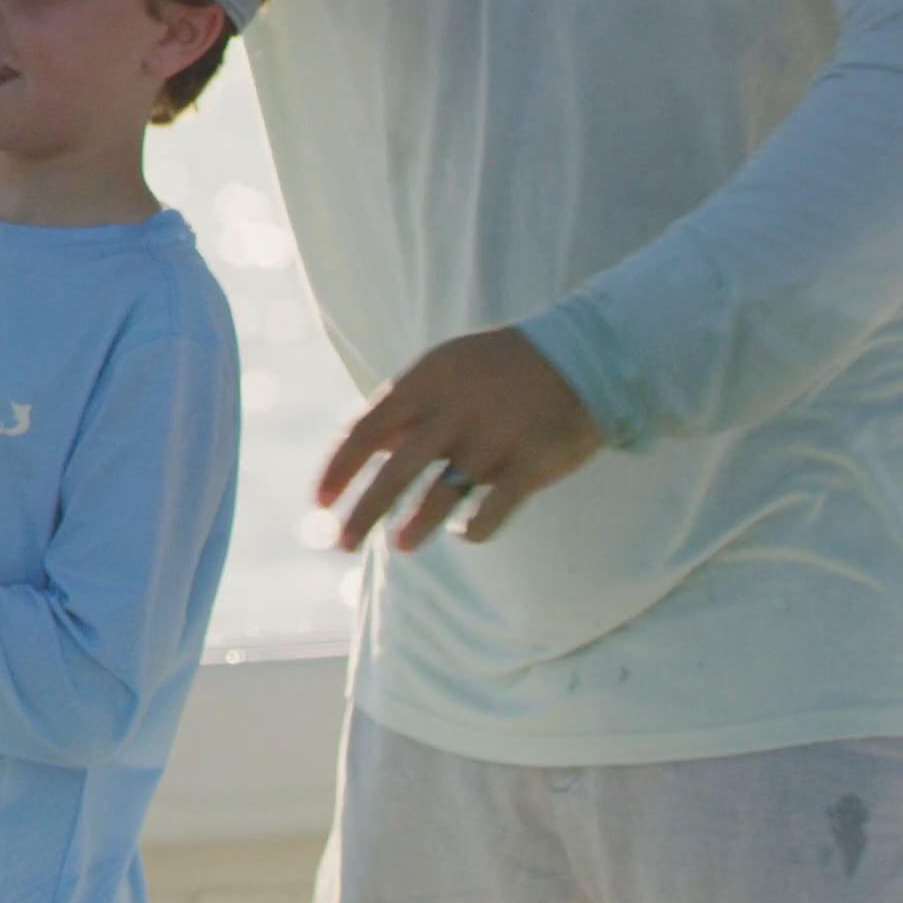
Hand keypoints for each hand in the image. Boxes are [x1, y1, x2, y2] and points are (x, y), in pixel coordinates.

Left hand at [314, 326, 600, 552]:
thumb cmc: (497, 370)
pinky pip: (490, 513)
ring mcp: (495, 440)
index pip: (365, 430)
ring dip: (414, 527)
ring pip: (440, 498)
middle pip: (394, 472)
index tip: (319, 502)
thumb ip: (401, 409)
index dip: (337, 470)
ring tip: (401, 544)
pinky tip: (465, 532)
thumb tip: (352, 451)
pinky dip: (473, 529)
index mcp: (426, 381)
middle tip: (340, 544)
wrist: (583, 358)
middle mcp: (455, 410)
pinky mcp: (532, 466)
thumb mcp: (444, 371)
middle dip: (362, 513)